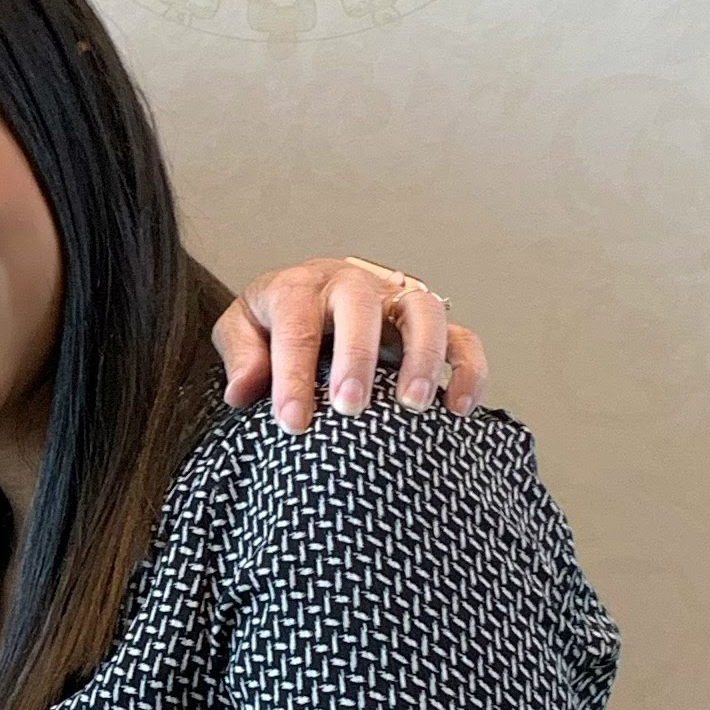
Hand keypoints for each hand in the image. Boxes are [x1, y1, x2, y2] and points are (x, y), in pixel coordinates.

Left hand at [213, 257, 487, 429]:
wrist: (311, 296)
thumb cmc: (274, 321)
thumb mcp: (242, 329)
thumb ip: (241, 354)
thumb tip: (243, 391)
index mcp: (302, 287)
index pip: (297, 324)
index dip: (294, 374)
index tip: (293, 422)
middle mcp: (354, 286)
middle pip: (362, 304)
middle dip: (358, 355)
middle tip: (350, 407)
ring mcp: (397, 304)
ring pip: (423, 311)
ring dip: (422, 356)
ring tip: (413, 405)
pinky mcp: (431, 328)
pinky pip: (462, 339)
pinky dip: (468, 370)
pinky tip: (459, 409)